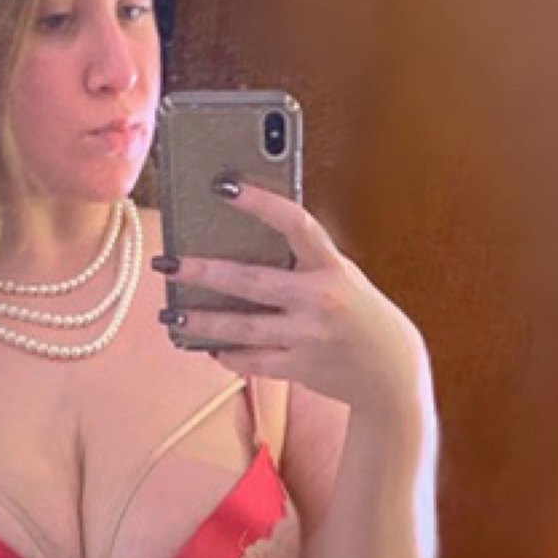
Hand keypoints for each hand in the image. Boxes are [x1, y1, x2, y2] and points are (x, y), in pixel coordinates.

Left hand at [158, 181, 429, 412]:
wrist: (390, 371)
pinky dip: (228, 354)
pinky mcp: (300, 369)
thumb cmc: (356, 312)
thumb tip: (242, 246)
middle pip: (252, 282)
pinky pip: (253, 362)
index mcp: (332, 266)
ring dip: (202, 321)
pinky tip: (209, 346)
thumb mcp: (339, 276)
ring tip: (169, 312)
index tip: (222, 186)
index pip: (295, 223)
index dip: (259, 203)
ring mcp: (308, 338)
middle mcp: (321, 300)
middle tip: (166, 262)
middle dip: (204, 271)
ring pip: (244, 328)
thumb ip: (302, 261)